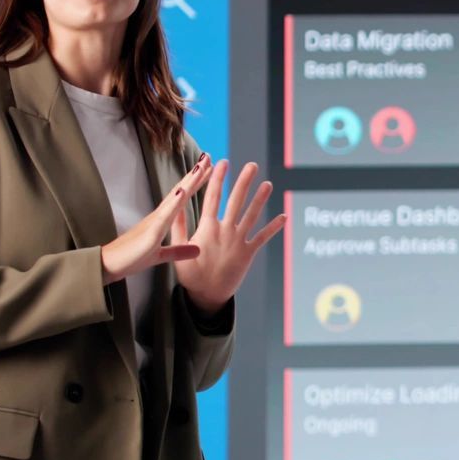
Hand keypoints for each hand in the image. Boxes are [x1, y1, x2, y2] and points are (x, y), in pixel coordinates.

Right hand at [100, 158, 212, 284]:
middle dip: (194, 175)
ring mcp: (154, 222)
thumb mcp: (160, 256)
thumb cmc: (131, 258)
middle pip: (180, 191)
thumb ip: (178, 251)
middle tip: (208, 157)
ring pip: (174, 199)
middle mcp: (159, 217)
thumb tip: (197, 250)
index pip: (182, 198)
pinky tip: (182, 191)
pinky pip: (164, 216)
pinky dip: (173, 203)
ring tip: (199, 166)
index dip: (194, 184)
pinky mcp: (150, 233)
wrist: (109, 266)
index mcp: (162, 221)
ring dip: (187, 182)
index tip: (208, 169)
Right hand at [173, 158, 285, 311]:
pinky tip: (284, 217)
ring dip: (260, 199)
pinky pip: (263, 238)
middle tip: (251, 165)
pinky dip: (274, 227)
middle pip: (235, 201)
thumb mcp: (180, 249)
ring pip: (251, 215)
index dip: (217, 179)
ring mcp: (238, 242)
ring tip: (268, 184)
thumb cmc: (191, 274)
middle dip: (243, 182)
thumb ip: (179, 226)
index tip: (222, 162)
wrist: (207, 297)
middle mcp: (224, 231)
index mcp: (206, 228)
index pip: (211, 197)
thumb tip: (174, 205)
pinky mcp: (248, 253)